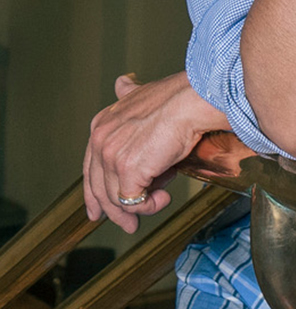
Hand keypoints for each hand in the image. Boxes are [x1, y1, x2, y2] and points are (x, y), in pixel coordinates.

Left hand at [84, 72, 227, 232]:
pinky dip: (150, 206)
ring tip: (161, 201)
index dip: (94, 193)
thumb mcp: (143, 93)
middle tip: (129, 225)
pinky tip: (165, 198)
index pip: (91, 167)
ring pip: (116, 199)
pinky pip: (134, 202)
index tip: (99, 210)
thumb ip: (129, 94)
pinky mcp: (128, 171)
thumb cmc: (178, 97)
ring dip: (140, 207)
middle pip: (98, 188)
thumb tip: (121, 84)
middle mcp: (101, 140)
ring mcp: (112, 156)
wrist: (192, 102)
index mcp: (102, 125)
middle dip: (113, 211)